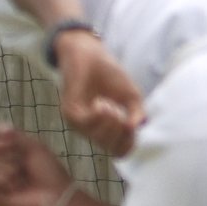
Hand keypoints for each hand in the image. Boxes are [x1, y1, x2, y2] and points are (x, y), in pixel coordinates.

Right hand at [0, 122, 72, 205]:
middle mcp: (3, 168)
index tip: (9, 138)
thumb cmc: (49, 172)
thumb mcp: (34, 148)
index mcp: (12, 157)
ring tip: (19, 176)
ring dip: (5, 167)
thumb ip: (16, 137)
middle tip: (18, 160)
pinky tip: (15, 186)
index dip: (0, 139)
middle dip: (3, 153)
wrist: (55, 194)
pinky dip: (3, 180)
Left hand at [54, 31, 144, 156]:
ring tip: (109, 104)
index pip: (121, 150)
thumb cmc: (110, 75)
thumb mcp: (132, 96)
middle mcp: (93, 130)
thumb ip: (137, 113)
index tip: (134, 123)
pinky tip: (100, 103)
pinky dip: (98, 116)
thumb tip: (137, 128)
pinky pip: (86, 125)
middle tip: (123, 113)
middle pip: (113, 149)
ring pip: (100, 140)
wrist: (90, 55)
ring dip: (111, 123)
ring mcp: (79, 123)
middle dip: (123, 132)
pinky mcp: (69, 112)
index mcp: (107, 128)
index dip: (131, 141)